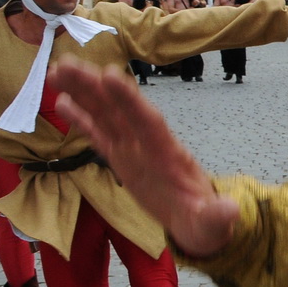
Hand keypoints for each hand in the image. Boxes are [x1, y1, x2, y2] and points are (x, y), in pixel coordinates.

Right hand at [47, 61, 236, 257]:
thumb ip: (216, 216)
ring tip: (57, 70)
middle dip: (95, 86)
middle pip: (120, 110)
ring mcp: (133, 149)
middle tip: (67, 62)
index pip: (148, 122)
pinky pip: (98, 135)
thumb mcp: (212, 224)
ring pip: (105, 115)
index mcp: (169, 155)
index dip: (130, 100)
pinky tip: (62, 100)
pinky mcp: (121, 158)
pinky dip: (81, 118)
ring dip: (82, 92)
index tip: (109, 74)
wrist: (198, 223)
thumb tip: (230, 210)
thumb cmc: (204, 221)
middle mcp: (148, 145)